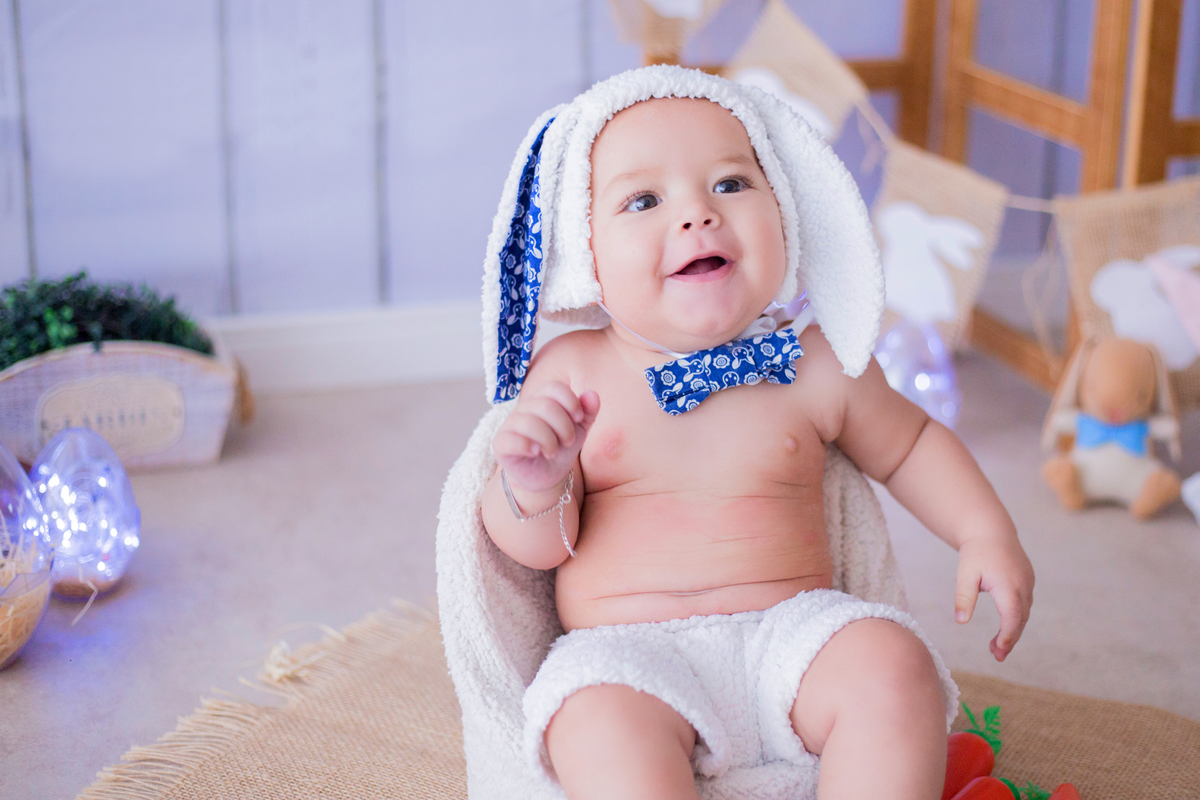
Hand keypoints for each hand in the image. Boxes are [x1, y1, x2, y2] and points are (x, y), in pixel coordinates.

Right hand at [493, 382, 599, 492]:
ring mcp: (510, 425)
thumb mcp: (579, 430)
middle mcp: (524, 408)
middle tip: (568, 442)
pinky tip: (536, 452)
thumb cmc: (561, 448)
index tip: (579, 419)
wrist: (547, 476)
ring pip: (529, 422)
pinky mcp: (500, 443)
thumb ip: (587, 412)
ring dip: (549, 440)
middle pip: (545, 405)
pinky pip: (510, 439)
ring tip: (553, 452)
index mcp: (542, 400)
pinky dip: (527, 445)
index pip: (554, 387)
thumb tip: (593, 394)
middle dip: (564, 426)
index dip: (570, 402)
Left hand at [954, 533, 1033, 661]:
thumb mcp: (965, 574)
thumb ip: (964, 598)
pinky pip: (1025, 605)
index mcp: (1008, 584)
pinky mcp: (1028, 581)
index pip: (1012, 616)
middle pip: (1020, 619)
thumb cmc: (975, 553)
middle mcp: (1023, 585)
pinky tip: (1005, 628)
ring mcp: (1028, 583)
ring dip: (1013, 631)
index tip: (998, 650)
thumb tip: (961, 621)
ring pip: (1024, 613)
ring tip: (996, 648)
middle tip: (997, 656)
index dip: (1007, 635)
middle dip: (1010, 639)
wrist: (991, 531)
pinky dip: (1017, 618)